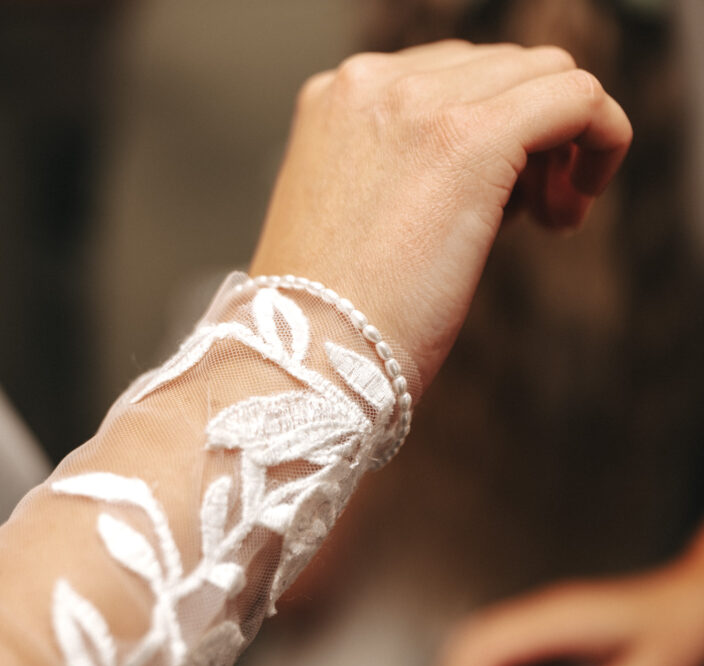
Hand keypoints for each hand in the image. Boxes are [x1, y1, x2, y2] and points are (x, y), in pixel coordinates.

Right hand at [249, 40, 630, 393]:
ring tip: (545, 219)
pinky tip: (572, 208)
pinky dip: (601, 140)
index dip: (491, 130)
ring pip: (544, 74)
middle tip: (530, 217)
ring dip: (563, 141)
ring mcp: (417, 102)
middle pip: (501, 69)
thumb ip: (408, 166)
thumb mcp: (354, 211)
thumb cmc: (328, 312)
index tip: (497, 201)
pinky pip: (578, 99)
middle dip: (531, 134)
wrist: (305, 356)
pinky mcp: (470, 138)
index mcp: (335, 97)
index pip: (450, 75)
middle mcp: (370, 83)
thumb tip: (500, 163)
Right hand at [438, 548, 703, 665]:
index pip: (486, 641)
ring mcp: (546, 613)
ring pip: (482, 635)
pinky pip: (502, 641)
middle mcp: (544, 609)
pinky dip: (484, 664)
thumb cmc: (680, 629)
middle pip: (473, 635)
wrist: (695, 597)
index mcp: (559, 617)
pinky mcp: (554, 624)